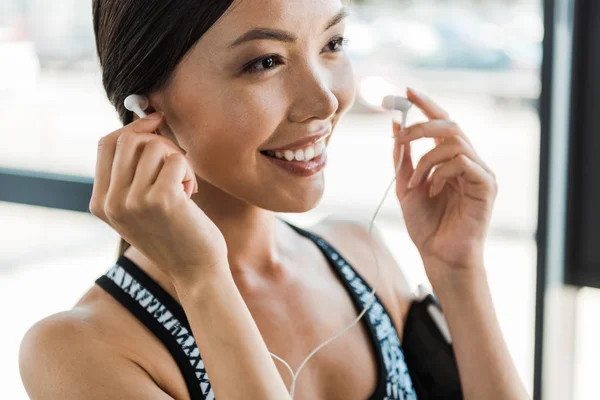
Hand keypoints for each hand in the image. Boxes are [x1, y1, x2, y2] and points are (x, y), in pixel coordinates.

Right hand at [89, 113, 227, 282]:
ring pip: (154, 146)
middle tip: (177, 161)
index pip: (106, 144)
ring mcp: (133, 201)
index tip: (156, 122)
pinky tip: (191, 195)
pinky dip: (189, 171)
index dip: (133, 127)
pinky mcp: (161, 200)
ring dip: (178, 159)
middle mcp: (111, 202)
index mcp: (101, 202)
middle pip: (128, 138)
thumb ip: (133, 173)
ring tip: (185, 185)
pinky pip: (177, 159)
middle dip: (158, 140)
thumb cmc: (175, 233)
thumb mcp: (141, 206)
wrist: (196, 271)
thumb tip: (144, 122)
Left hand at [392, 89, 496, 281]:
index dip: (426, 104)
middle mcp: (468, 161)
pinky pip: (462, 162)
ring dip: (426, 160)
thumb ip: (403, 158)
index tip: (406, 90)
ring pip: (454, 142)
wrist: (438, 255)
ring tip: (416, 185)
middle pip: (450, 124)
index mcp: (450, 159)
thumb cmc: (425, 224)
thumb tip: (395, 127)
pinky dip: (440, 173)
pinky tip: (433, 192)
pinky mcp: (487, 185)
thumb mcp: (406, 186)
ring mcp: (479, 172)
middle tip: (400, 136)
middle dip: (421, 125)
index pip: (441, 122)